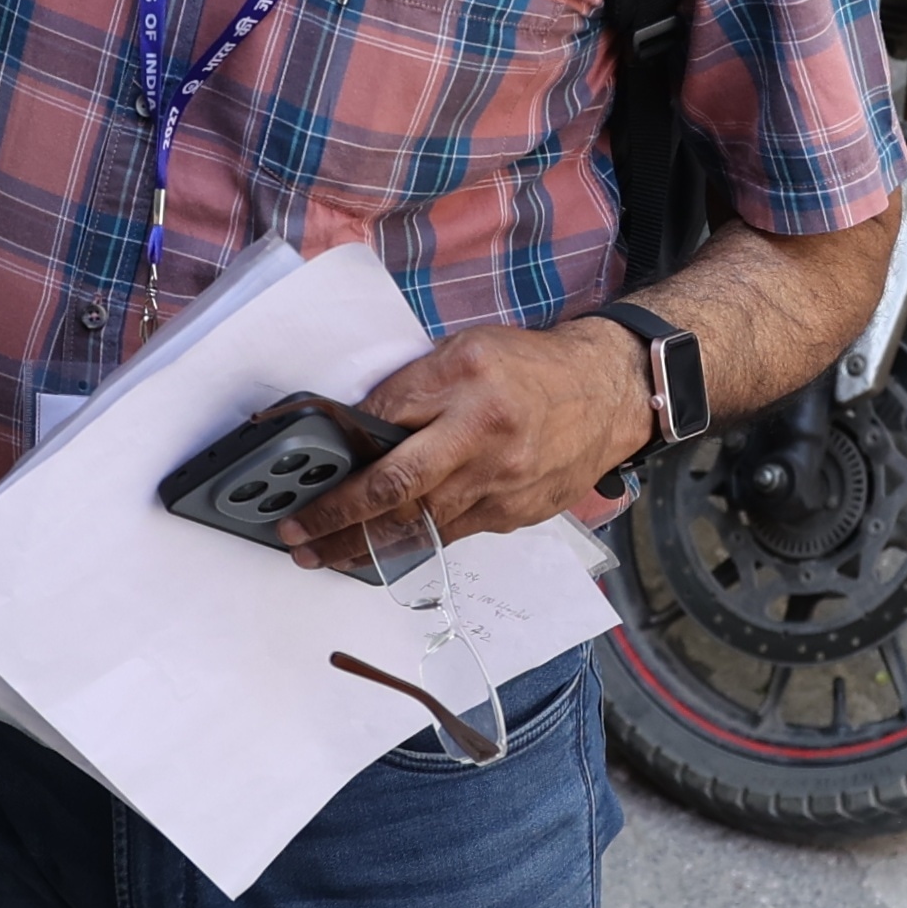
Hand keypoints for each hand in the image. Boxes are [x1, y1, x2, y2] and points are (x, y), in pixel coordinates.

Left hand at [286, 314, 644, 556]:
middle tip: (298, 535)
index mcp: (468, 383)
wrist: (609, 393)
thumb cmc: (531, 368)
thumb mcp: (467, 351)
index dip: (339, 449)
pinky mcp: (514, 514)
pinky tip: (384, 549)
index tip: (303, 471)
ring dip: (366, 546)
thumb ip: (415, 387)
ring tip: (325, 556)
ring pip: (422, 526)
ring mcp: (503, 484)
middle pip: (398, 489)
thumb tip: (358, 426)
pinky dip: (415, 544)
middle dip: (339, 518)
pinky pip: (454, 535)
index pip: (386, 418)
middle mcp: (485, 437)